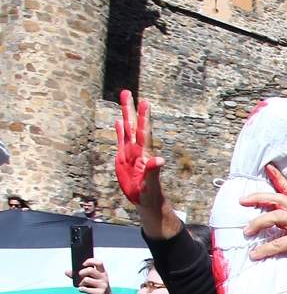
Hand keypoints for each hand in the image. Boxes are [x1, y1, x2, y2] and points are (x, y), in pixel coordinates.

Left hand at [65, 258, 117, 293]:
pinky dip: (81, 289)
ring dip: (81, 283)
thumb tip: (66, 271)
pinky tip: (82, 290)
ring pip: (86, 279)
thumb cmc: (96, 288)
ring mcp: (103, 285)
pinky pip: (86, 289)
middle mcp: (104, 277)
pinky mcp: (100, 293)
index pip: (99, 262)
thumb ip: (79, 275)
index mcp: (102, 272)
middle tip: (79, 276)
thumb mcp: (91, 280)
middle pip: (90, 270)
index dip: (90, 261)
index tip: (83, 264)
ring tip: (82, 285)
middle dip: (81, 272)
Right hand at [114, 90, 164, 205]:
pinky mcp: (123, 158)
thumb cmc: (150, 195)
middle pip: (134, 125)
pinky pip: (121, 140)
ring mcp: (130, 152)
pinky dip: (119, 129)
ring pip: (127, 129)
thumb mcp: (151, 184)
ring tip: (124, 100)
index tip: (145, 103)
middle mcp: (138, 149)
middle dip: (131, 109)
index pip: (144, 132)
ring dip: (125, 115)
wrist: (145, 201)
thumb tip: (160, 160)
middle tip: (127, 92)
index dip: (144, 118)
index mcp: (144, 154)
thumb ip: (153, 171)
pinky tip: (118, 121)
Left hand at [241, 164, 286, 285]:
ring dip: (258, 222)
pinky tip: (255, 254)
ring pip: (277, 216)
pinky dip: (264, 248)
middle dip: (259, 197)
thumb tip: (262, 220)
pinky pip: (278, 242)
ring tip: (246, 231)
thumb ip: (285, 224)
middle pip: (280, 199)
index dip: (278, 178)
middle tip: (242, 201)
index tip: (268, 167)